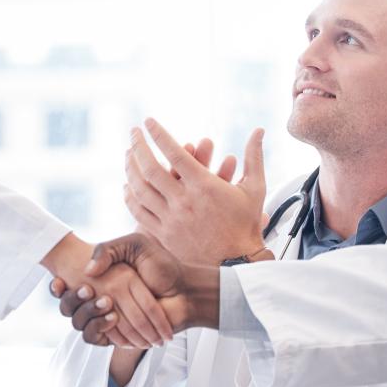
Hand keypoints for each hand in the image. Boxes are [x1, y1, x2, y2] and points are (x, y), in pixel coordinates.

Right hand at [42, 233, 172, 349]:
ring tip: (106, 304)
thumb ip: (109, 249)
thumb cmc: (163, 266)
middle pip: (68, 307)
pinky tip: (113, 318)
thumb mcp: (136, 245)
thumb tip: (88, 270)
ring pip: (79, 323)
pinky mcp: (116, 336)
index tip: (58, 281)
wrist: (185, 291)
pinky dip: (101, 329)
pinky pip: (96, 338)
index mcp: (99, 279)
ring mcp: (106, 319)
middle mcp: (98, 299)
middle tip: (86, 290)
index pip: (66, 285)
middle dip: (70, 300)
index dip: (56, 286)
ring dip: (88, 314)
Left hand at [124, 118, 267, 265]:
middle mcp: (184, 202)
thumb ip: (254, 156)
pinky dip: (130, 197)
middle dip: (138, 146)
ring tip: (128, 154)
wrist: (237, 265)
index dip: (158, 134)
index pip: (174, 153)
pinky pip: (139, 213)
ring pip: (140, 190)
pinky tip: (127, 186)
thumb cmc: (246, 225)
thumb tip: (259, 130)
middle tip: (133, 133)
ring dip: (131, 169)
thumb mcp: (254, 188)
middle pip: (150, 169)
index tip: (148, 122)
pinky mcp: (164, 235)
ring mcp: (171, 220)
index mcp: (205, 186)